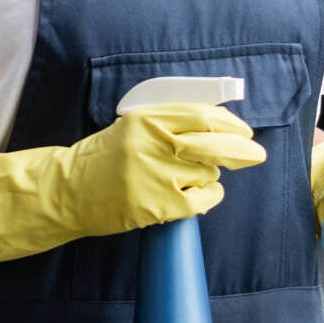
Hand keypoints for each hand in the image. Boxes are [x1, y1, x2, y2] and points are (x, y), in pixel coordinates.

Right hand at [0, 103, 264, 275]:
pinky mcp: (155, 207)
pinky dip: (207, 198)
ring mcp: (154, 178)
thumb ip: (170, 122)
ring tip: (195, 177)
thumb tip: (219, 123)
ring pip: (208, 174)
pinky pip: (200, 202)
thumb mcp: (133, 127)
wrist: (67, 191)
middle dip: (242, 149)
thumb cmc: (102, 157)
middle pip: (214, 144)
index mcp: (146, 119)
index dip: (230, 123)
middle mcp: (152, 145)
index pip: (202, 115)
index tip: (244, 130)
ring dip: (211, 176)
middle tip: (256, 153)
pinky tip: (197, 196)